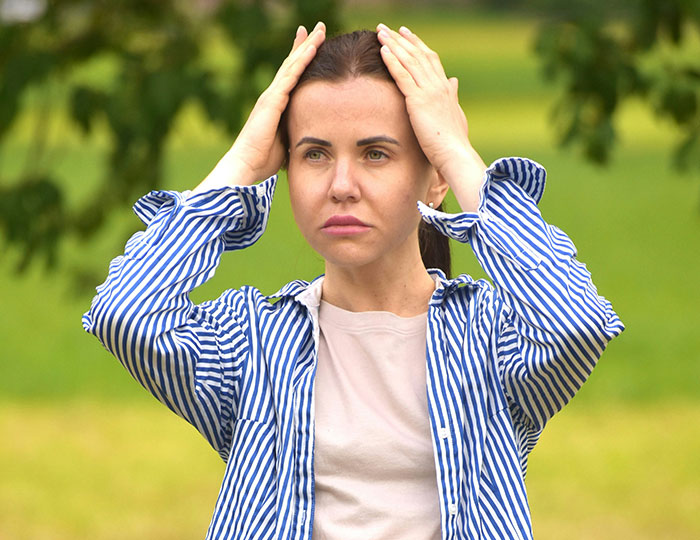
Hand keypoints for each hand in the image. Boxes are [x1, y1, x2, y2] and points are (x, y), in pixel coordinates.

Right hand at [195, 22, 325, 191]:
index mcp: (276, 105)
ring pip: (292, 65)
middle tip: (317, 28)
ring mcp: (271, 96)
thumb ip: (296, 132)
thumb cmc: (265, 160)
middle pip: (291, 64)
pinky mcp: (272, 101)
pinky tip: (312, 48)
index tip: (311, 44)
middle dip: (304, 45)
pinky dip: (302, 60)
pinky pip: (290, 76)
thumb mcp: (287, 141)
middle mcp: (272, 96)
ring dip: (307, 46)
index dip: (301, 58)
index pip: (291, 76)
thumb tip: (311, 136)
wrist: (247, 166)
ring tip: (319, 30)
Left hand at [376, 23, 485, 210]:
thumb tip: (454, 81)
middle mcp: (438, 85)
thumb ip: (452, 96)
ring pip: (409, 61)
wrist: (455, 153)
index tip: (406, 34)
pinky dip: (392, 61)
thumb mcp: (455, 113)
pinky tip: (383, 50)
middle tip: (388, 28)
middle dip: (402, 39)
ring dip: (394, 44)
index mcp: (445, 88)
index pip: (431, 59)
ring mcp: (429, 91)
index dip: (418, 45)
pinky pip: (403, 75)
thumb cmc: (454, 141)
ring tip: (380, 32)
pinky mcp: (418, 101)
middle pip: (418, 55)